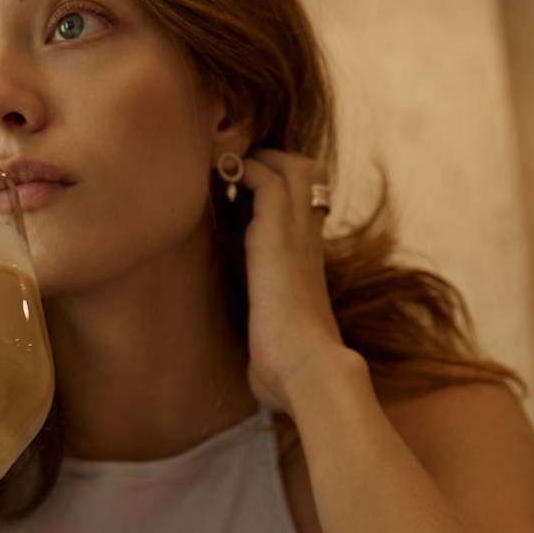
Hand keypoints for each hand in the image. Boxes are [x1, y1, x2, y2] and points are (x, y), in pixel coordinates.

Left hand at [237, 149, 356, 414]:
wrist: (311, 374)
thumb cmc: (292, 374)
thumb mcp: (280, 348)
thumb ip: (273, 343)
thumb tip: (263, 369)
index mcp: (308, 267)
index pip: (306, 208)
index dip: (281, 189)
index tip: (244, 191)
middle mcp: (308, 244)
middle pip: (309, 172)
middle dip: (272, 159)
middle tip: (237, 167)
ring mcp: (297, 237)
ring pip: (292, 166)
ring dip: (257, 158)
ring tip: (226, 162)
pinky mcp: (277, 238)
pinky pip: (266, 180)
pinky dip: (243, 169)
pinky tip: (222, 176)